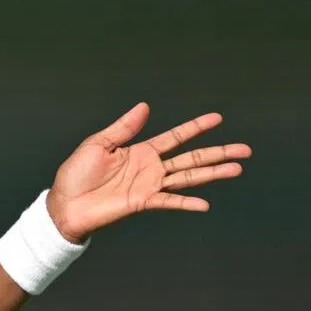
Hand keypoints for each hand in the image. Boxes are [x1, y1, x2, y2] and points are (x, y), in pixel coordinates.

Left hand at [46, 103, 251, 242]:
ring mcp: (149, 185)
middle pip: (191, 157)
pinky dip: (186, 203)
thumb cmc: (76, 173)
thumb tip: (145, 106)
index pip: (176, 137)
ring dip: (213, 173)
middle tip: (245, 149)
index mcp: (141, 150)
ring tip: (237, 169)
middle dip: (219, 152)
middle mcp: (150, 168)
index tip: (218, 118)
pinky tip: (206, 204)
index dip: (196, 127)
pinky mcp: (142, 202)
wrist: (66, 203)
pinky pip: (169, 202)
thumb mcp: (99, 143)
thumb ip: (124, 128)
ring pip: (188, 177)